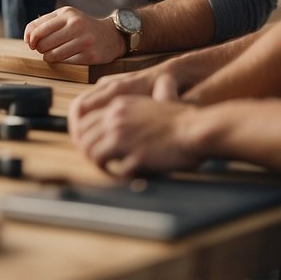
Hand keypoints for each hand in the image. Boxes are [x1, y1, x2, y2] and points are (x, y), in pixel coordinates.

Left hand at [23, 7, 125, 65]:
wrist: (111, 35)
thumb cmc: (81, 26)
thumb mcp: (65, 17)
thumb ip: (44, 22)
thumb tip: (28, 36)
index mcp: (68, 14)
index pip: (39, 29)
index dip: (30, 39)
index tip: (31, 43)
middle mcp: (77, 26)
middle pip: (44, 43)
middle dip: (39, 48)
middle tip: (43, 49)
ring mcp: (85, 41)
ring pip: (53, 55)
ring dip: (48, 57)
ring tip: (51, 54)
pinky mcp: (90, 56)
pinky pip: (66, 63)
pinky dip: (60, 62)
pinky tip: (64, 58)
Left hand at [73, 75, 202, 176]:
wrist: (196, 129)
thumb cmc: (179, 119)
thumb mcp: (149, 103)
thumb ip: (130, 111)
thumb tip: (119, 119)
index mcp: (118, 106)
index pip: (85, 122)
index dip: (85, 138)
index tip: (92, 148)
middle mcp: (116, 119)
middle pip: (84, 140)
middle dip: (88, 154)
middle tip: (99, 163)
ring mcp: (123, 137)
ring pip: (93, 155)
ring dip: (99, 166)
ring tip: (109, 171)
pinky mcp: (134, 155)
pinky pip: (114, 169)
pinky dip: (116, 175)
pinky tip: (124, 176)